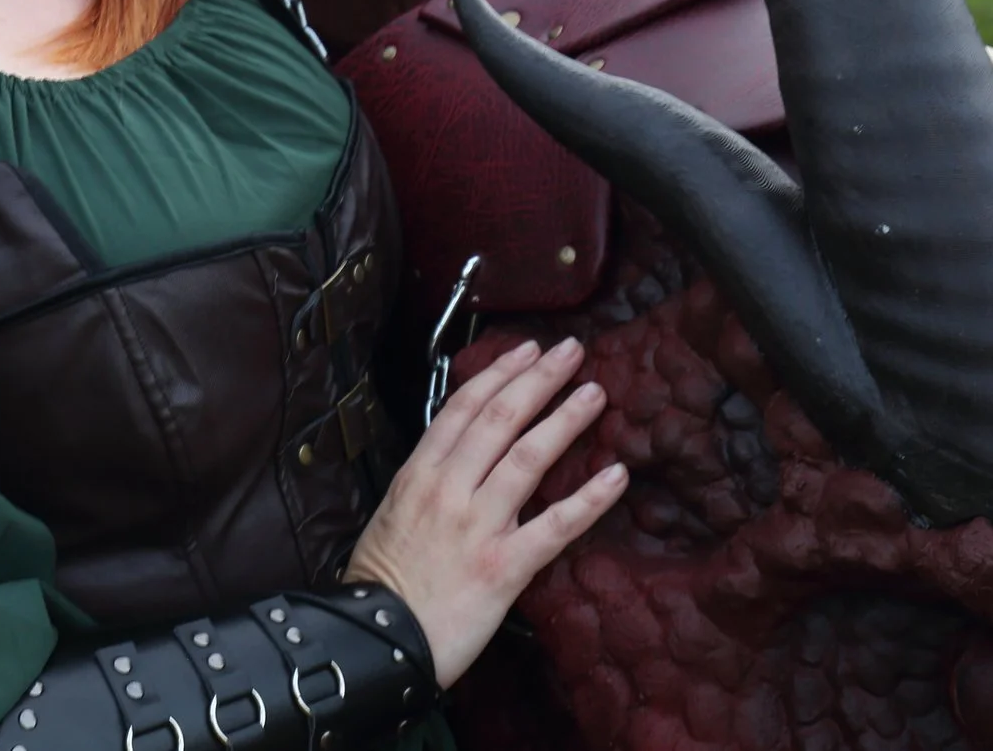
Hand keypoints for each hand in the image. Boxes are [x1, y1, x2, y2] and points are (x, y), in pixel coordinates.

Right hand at [344, 337, 625, 689]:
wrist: (376, 643)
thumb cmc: (382, 586)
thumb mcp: (391, 517)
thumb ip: (427, 486)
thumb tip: (457, 462)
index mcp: (418, 475)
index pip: (462, 408)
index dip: (498, 374)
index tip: (526, 350)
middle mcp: (448, 490)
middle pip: (499, 419)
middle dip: (537, 379)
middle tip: (571, 351)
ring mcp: (477, 526)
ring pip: (527, 458)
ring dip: (565, 420)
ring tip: (594, 394)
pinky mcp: (503, 567)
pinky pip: (555, 526)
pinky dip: (589, 498)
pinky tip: (615, 476)